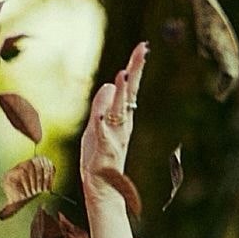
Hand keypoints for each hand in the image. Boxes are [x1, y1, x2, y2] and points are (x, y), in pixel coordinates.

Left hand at [79, 43, 146, 237]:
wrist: (101, 190)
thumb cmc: (98, 159)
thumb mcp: (95, 127)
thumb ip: (101, 106)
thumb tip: (109, 83)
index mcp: (121, 119)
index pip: (130, 89)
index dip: (135, 68)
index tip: (143, 48)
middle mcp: (122, 126)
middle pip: (129, 94)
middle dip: (135, 72)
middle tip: (143, 50)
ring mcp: (114, 139)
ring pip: (118, 113)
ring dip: (121, 95)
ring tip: (123, 75)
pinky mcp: (104, 152)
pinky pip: (103, 137)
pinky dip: (102, 126)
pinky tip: (101, 116)